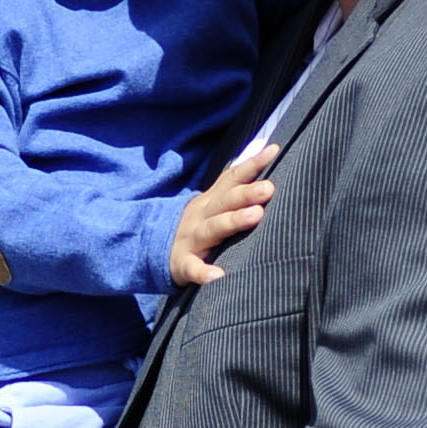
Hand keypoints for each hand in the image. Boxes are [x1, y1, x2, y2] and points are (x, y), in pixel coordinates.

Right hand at [171, 140, 277, 286]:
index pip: (232, 178)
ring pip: (213, 228)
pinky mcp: (183, 263)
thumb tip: (267, 162)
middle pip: (225, 201)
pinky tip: (218, 276)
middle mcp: (202, 215)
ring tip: (255, 216)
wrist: (152, 249)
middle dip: (246, 193)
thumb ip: (234, 187)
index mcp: (211, 200)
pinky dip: (203, 272)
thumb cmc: (197, 226)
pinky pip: (193, 268)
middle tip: (268, 188)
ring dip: (233, 221)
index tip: (273, 151)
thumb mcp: (211, 204)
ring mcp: (191, 239)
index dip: (252, 164)